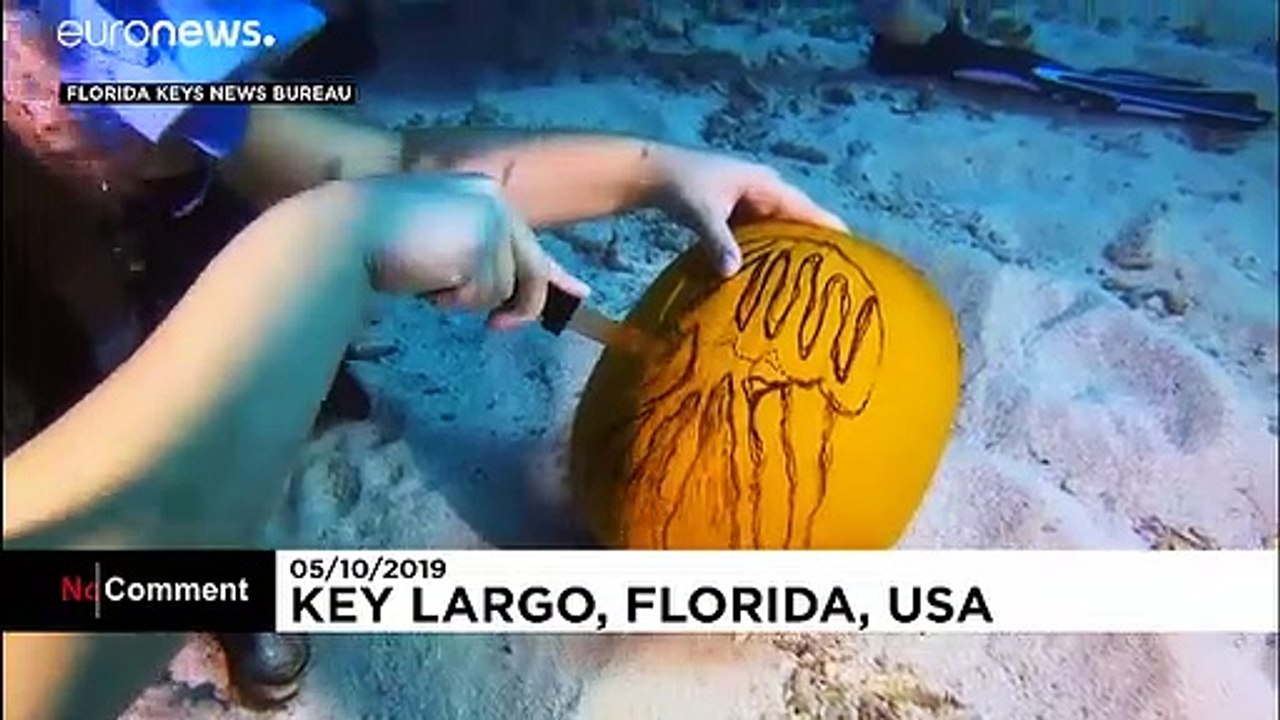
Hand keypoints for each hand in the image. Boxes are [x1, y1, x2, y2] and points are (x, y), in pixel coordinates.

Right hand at [354, 172, 589, 329]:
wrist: (346, 230)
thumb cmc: (378, 236)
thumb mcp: (439, 241)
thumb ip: (477, 258)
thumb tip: (507, 299)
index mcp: (484, 194)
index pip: (530, 243)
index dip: (555, 275)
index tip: (579, 295)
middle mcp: (496, 203)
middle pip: (530, 270)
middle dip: (519, 305)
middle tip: (499, 327)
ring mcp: (492, 223)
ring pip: (501, 289)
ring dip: (465, 297)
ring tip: (427, 275)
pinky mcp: (483, 247)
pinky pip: (483, 297)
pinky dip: (454, 300)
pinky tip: (425, 279)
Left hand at [652, 147, 848, 275]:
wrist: (652, 173)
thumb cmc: (681, 186)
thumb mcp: (702, 213)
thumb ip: (719, 241)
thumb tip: (733, 272)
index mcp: (766, 185)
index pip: (808, 210)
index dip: (830, 230)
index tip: (855, 253)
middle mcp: (765, 191)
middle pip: (799, 221)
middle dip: (815, 245)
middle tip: (838, 276)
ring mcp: (752, 202)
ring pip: (780, 230)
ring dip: (792, 250)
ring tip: (813, 282)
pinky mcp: (738, 214)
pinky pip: (762, 235)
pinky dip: (769, 252)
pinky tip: (774, 275)